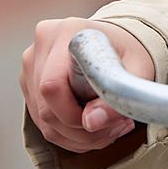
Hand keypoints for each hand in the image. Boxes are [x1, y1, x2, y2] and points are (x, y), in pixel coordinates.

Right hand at [22, 16, 152, 153]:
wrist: (117, 41)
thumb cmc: (129, 52)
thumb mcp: (139, 70)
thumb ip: (119, 96)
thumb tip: (91, 122)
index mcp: (68, 33)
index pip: (52, 86)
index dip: (74, 115)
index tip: (103, 120)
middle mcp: (42, 45)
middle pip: (46, 109)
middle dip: (80, 131)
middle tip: (114, 128)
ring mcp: (31, 63)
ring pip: (43, 120)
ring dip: (76, 136)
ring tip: (108, 126)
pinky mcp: (28, 80)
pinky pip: (41, 120)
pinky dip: (68, 133)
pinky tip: (91, 123)